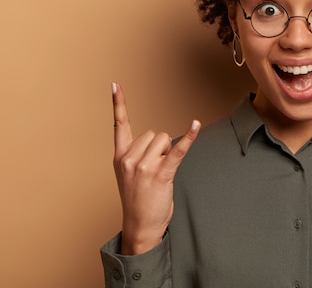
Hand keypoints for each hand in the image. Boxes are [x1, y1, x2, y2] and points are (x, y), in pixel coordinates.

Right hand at [111, 82, 199, 254]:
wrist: (140, 226)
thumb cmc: (138, 200)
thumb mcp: (129, 174)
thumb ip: (137, 154)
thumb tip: (158, 141)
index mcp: (119, 157)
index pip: (119, 125)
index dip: (117, 104)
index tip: (115, 85)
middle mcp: (129, 158)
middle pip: (154, 133)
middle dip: (160, 147)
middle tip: (155, 170)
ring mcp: (144, 166)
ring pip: (164, 139)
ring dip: (168, 153)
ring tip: (161, 174)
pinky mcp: (161, 173)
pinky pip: (178, 150)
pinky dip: (189, 137)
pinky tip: (196, 124)